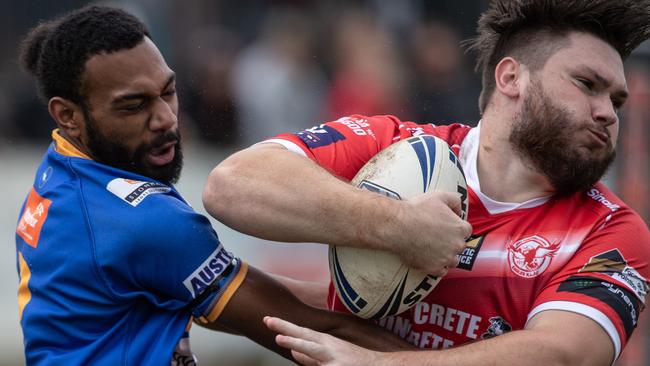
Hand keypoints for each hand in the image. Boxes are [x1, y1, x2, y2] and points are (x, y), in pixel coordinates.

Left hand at [264, 316, 379, 365]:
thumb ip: (310, 357)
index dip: (283, 326)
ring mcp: (333, 360)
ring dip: (296, 343)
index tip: (267, 320)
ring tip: (280, 338)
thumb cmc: (352, 361)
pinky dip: (310, 362)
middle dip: (286, 328)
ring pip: (312, 350)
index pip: (300, 332)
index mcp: (325, 343)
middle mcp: (328, 348)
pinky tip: (304, 355)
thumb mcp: (330, 357)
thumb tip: (292, 350)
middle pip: (304, 335)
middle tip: (268, 321)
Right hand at [386, 191, 471, 275]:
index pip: (466, 230)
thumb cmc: (418, 209)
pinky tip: (430, 259)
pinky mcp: (433, 268)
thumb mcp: (439, 195)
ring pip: (453, 260)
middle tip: (436, 236)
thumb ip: (455, 200)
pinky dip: (438, 267)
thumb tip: (459, 209)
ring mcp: (446, 259)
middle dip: (451, 242)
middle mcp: (457, 245)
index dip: (455, 228)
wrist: (398, 226)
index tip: (446, 226)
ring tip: (434, 249)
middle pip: (459, 246)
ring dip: (446, 256)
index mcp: (460, 228)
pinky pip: (442, 271)